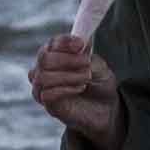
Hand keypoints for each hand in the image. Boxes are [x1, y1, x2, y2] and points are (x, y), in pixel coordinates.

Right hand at [29, 31, 124, 149]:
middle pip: (43, 58)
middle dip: (67, 59)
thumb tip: (81, 41)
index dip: (64, 41)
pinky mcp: (49, 105)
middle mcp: (44, 69)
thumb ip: (87, 54)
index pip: (52, 43)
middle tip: (87, 63)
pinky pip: (46, 95)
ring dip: (68, 75)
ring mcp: (44, 88)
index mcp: (56, 54)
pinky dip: (65, 89)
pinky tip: (80, 88)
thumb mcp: (98, 65)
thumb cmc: (98, 83)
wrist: (107, 108)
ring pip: (42, 77)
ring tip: (86, 77)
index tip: (81, 44)